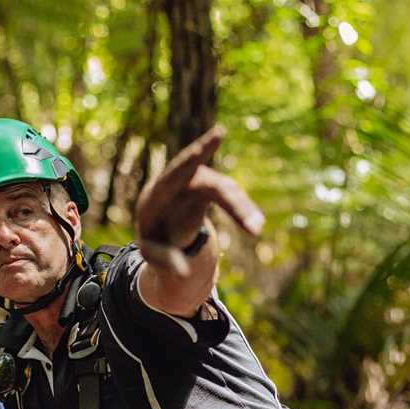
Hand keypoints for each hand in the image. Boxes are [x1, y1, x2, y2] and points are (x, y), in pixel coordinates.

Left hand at [135, 126, 264, 274]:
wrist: (162, 227)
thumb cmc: (155, 239)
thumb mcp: (154, 254)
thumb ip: (165, 260)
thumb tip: (183, 273)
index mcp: (156, 196)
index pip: (172, 174)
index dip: (187, 158)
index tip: (204, 138)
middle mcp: (178, 183)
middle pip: (194, 172)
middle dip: (205, 151)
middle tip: (217, 134)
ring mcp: (197, 183)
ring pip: (223, 190)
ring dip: (240, 208)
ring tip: (255, 229)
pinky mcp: (213, 189)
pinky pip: (231, 198)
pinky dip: (243, 212)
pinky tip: (255, 226)